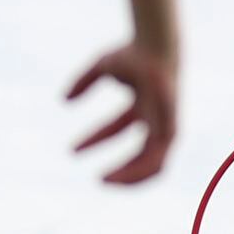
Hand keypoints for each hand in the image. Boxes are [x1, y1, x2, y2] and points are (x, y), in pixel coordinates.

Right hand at [68, 41, 177, 184]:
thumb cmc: (131, 53)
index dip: (94, 139)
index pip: (117, 128)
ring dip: (130, 176)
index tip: (72, 150)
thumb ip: (83, 82)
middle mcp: (156, 118)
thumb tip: (63, 100)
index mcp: (142, 104)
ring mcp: (165, 125)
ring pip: (153, 163)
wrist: (153, 50)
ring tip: (105, 183)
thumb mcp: (100, 67)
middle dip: (121, 167)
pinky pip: (157, 161)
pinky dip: (138, 171)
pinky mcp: (170, 131)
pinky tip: (118, 176)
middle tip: (98, 180)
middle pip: (141, 152)